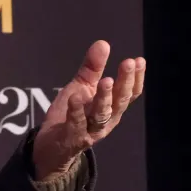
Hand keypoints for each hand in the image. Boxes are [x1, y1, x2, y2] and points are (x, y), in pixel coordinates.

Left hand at [32, 40, 144, 179]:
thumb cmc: (70, 115)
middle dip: (125, 82)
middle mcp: (106, 121)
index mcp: (112, 108)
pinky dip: (76, 111)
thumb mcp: (81, 87)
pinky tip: (75, 96)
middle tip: (129, 63)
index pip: (129, 93)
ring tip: (106, 80)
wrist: (51, 147)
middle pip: (119, 101)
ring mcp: (90, 131)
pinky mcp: (72, 137)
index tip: (139, 60)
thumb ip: (92, 68)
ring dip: (105, 97)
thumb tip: (103, 43)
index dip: (136, 78)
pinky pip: (76, 124)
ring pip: (102, 115)